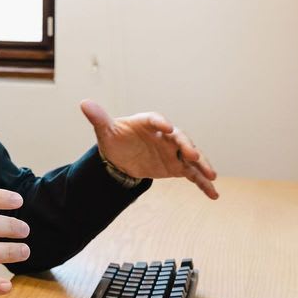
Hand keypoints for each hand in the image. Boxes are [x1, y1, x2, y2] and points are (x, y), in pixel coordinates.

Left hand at [80, 100, 218, 198]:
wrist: (121, 157)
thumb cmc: (115, 138)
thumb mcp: (105, 131)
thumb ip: (99, 118)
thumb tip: (84, 103)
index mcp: (147, 122)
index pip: (156, 120)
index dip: (161, 123)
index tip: (166, 128)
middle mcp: (164, 135)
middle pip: (179, 138)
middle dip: (187, 145)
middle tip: (192, 155)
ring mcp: (173, 151)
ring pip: (191, 156)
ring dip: (202, 164)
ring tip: (212, 176)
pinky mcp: (177, 166)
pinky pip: (192, 174)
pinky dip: (203, 183)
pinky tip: (213, 195)